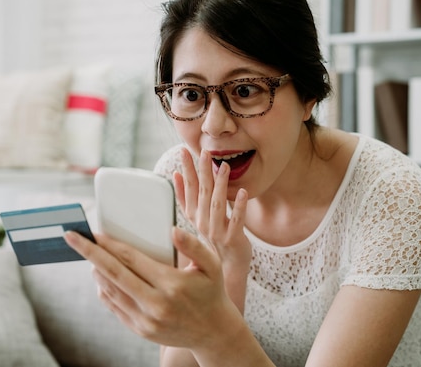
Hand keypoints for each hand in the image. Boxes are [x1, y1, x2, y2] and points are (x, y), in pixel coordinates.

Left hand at [63, 224, 242, 350]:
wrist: (214, 332)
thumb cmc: (211, 292)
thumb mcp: (211, 265)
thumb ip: (194, 245)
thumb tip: (172, 230)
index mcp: (172, 284)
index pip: (132, 260)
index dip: (110, 244)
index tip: (94, 232)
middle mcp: (156, 304)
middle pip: (113, 274)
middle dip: (89, 253)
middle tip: (71, 237)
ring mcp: (146, 320)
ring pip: (110, 291)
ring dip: (95, 270)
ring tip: (87, 254)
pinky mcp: (141, 330)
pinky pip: (114, 307)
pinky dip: (103, 290)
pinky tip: (100, 276)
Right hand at [173, 148, 251, 309]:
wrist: (226, 270)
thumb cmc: (212, 239)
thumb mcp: (196, 218)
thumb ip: (186, 196)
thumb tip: (177, 174)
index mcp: (194, 216)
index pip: (189, 189)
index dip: (187, 169)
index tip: (184, 151)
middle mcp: (202, 224)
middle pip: (202, 194)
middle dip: (202, 172)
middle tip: (204, 152)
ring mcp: (217, 232)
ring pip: (217, 205)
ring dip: (220, 185)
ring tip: (223, 167)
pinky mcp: (233, 239)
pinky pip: (236, 221)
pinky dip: (238, 207)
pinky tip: (242, 192)